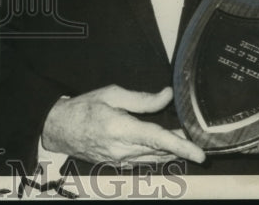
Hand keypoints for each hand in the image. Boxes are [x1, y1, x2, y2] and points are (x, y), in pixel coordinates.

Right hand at [41, 86, 205, 166]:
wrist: (59, 128)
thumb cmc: (82, 108)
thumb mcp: (111, 94)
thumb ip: (141, 98)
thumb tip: (166, 96)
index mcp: (120, 129)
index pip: (157, 139)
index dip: (181, 146)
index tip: (199, 153)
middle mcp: (122, 149)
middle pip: (161, 151)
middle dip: (181, 145)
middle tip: (196, 136)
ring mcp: (120, 160)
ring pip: (155, 158)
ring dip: (172, 152)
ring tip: (186, 142)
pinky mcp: (119, 164)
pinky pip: (144, 161)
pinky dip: (158, 155)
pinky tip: (166, 148)